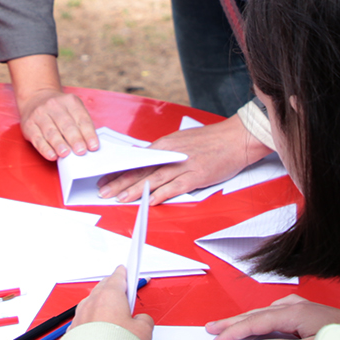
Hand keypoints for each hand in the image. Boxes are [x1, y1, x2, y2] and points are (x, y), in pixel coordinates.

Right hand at [17, 86, 98, 159]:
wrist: (35, 97)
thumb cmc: (59, 109)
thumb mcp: (72, 108)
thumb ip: (80, 124)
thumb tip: (89, 145)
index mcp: (70, 102)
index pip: (81, 119)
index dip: (88, 133)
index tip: (93, 146)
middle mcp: (54, 106)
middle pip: (66, 124)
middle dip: (75, 139)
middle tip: (81, 151)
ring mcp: (40, 115)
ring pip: (51, 132)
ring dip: (59, 144)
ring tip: (66, 154)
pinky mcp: (29, 125)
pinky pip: (37, 139)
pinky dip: (45, 148)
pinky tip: (52, 155)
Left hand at [72, 267, 153, 339]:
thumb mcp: (144, 332)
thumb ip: (144, 320)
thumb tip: (139, 320)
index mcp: (109, 296)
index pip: (117, 277)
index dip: (125, 274)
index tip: (127, 270)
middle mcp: (91, 304)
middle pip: (102, 289)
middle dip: (113, 290)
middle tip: (125, 299)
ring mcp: (78, 319)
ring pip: (91, 306)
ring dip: (101, 309)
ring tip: (114, 323)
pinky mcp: (71, 335)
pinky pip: (83, 323)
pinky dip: (91, 325)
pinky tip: (100, 336)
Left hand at [96, 114, 269, 203]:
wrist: (236, 138)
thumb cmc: (210, 141)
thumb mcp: (181, 142)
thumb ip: (163, 153)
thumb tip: (144, 160)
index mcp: (165, 145)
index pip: (137, 161)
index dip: (119, 171)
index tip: (104, 179)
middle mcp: (171, 154)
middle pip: (141, 170)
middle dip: (120, 182)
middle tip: (103, 192)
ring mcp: (184, 165)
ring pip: (154, 179)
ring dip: (135, 190)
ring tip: (120, 199)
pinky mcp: (197, 175)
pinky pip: (176, 186)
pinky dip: (162, 193)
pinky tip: (150, 201)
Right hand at [206, 295, 339, 339]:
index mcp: (293, 313)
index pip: (255, 323)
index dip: (234, 332)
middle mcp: (293, 305)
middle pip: (254, 314)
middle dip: (231, 322)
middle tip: (210, 329)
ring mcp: (298, 306)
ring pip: (262, 312)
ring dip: (242, 320)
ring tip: (224, 327)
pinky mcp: (302, 310)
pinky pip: (272, 312)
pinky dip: (257, 318)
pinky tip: (254, 323)